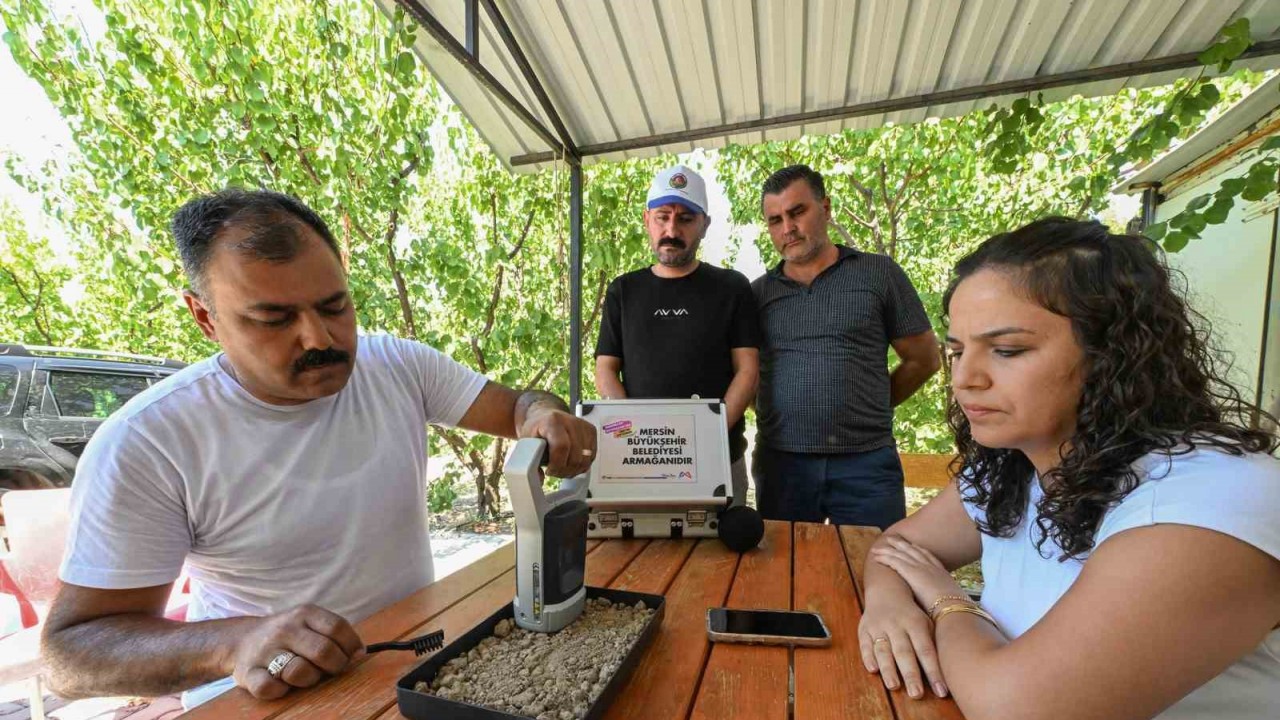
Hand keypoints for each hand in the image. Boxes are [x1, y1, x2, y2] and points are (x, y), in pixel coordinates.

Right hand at [231, 604, 364, 699]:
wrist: (241, 640)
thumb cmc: (287, 636)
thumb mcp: (310, 623)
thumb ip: (335, 634)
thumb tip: (360, 652)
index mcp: (304, 613)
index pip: (338, 627)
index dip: (351, 645)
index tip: (352, 655)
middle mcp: (285, 629)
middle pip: (323, 651)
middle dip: (335, 666)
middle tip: (330, 669)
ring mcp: (266, 651)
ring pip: (299, 671)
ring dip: (309, 679)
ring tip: (305, 674)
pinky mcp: (249, 672)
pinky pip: (270, 688)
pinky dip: (280, 690)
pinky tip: (282, 684)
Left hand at [518, 407, 596, 477]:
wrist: (546, 416)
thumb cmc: (537, 429)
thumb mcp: (526, 442)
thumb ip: (530, 461)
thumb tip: (538, 479)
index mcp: (553, 421)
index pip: (562, 447)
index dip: (557, 464)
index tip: (550, 470)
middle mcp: (571, 422)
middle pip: (575, 456)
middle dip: (564, 471)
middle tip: (554, 471)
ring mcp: (583, 426)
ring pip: (585, 459)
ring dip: (574, 470)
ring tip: (562, 469)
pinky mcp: (592, 432)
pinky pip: (591, 457)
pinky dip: (582, 465)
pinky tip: (570, 464)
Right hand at [858, 596, 947, 699]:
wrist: (886, 586)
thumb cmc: (911, 613)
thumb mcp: (926, 621)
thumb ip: (932, 643)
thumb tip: (947, 670)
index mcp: (916, 623)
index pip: (926, 650)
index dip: (934, 672)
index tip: (941, 691)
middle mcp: (897, 625)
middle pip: (904, 652)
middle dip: (910, 674)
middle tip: (916, 694)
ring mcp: (879, 626)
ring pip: (883, 650)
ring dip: (888, 669)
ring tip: (894, 686)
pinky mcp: (864, 629)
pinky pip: (865, 644)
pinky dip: (868, 657)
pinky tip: (873, 670)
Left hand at [870, 535, 965, 611]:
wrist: (953, 610)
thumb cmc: (954, 611)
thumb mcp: (952, 602)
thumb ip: (945, 600)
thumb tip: (944, 607)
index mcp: (942, 573)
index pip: (929, 557)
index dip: (919, 550)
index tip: (913, 545)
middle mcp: (931, 567)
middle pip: (913, 550)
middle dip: (902, 544)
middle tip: (893, 540)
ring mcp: (921, 567)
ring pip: (901, 553)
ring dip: (889, 549)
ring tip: (879, 546)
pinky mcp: (911, 571)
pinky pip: (893, 560)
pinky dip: (884, 557)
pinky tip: (876, 556)